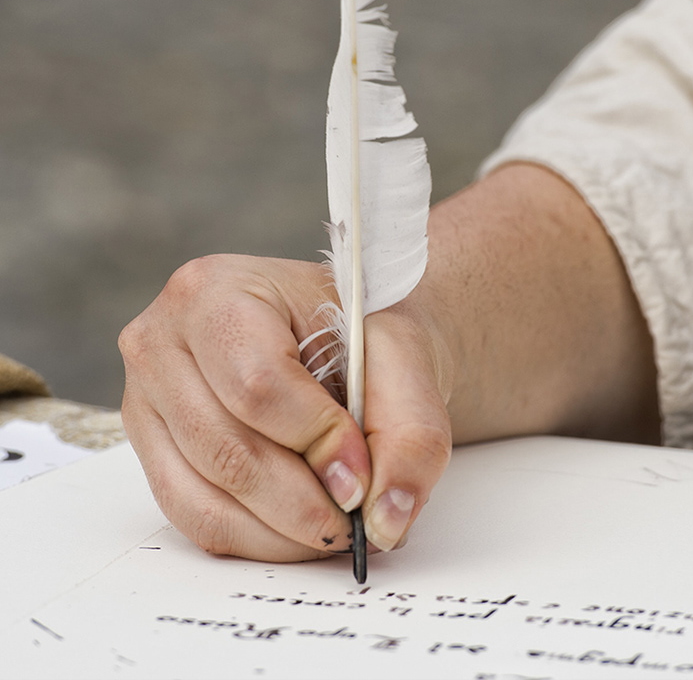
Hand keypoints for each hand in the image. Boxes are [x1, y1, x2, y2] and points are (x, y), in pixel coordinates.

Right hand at [119, 254, 450, 560]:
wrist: (342, 337)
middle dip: (304, 503)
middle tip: (359, 524)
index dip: (317, 442)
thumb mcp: (404, 359)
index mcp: (218, 290)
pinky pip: (193, 517)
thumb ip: (410, 433)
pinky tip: (303, 532)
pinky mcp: (149, 450)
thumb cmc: (362, 335)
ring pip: (204, 497)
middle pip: (226, 450)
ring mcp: (144, 400)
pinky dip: (256, 539)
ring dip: (282, 532)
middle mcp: (160, 341)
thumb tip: (387, 520)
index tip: (364, 476)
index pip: (259, 385)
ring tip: (340, 531)